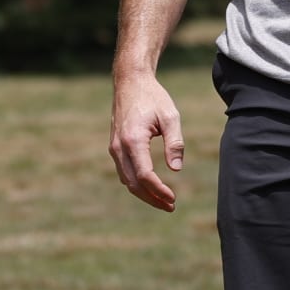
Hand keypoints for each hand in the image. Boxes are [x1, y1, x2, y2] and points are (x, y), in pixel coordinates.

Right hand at [109, 73, 183, 211]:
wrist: (130, 82)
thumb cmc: (153, 97)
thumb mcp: (170, 116)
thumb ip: (174, 142)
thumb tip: (176, 169)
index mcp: (133, 140)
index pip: (144, 175)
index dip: (159, 190)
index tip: (173, 198)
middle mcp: (119, 147)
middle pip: (133, 184)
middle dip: (152, 198)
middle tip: (171, 206)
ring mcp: (114, 148)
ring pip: (127, 180)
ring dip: (144, 193)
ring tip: (164, 201)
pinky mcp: (115, 147)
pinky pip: (124, 172)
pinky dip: (136, 183)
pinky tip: (151, 187)